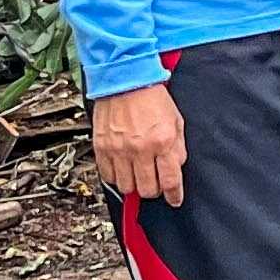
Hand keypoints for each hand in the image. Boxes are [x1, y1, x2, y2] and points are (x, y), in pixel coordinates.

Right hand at [94, 83, 186, 206]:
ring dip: (134, 184)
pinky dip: (115, 177)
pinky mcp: (101, 147)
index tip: (175, 199)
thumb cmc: (152, 97)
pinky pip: (107, 176)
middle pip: (147, 190)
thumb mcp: (176, 121)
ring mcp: (118, 149)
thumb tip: (176, 169)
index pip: (171, 181)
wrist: (125, 79)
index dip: (174, 195)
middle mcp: (140, 148)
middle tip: (155, 181)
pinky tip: (122, 167)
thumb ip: (177, 148)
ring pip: (126, 187)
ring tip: (138, 173)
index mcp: (163, 141)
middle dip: (154, 190)